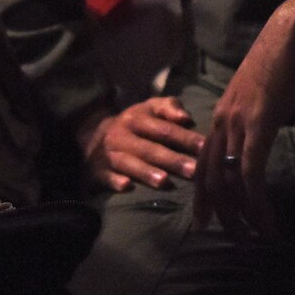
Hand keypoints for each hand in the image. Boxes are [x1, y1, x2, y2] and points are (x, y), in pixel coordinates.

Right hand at [79, 97, 204, 192]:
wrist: (91, 136)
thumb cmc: (133, 124)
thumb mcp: (148, 108)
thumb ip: (169, 107)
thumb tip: (186, 117)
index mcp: (137, 119)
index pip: (164, 130)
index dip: (184, 138)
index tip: (204, 148)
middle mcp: (122, 135)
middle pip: (150, 149)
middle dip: (172, 160)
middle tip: (193, 171)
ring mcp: (109, 154)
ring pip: (129, 163)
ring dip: (146, 172)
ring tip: (164, 181)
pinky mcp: (98, 171)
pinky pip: (107, 176)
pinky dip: (115, 181)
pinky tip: (126, 186)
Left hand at [194, 0, 294, 239]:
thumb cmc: (289, 56)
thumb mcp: (267, 92)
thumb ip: (260, 113)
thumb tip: (267, 128)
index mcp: (223, 111)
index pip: (203, 160)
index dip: (203, 193)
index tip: (207, 220)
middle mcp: (222, 118)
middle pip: (208, 176)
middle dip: (220, 213)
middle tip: (235, 239)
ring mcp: (237, 121)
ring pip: (226, 181)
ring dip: (241, 215)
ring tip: (257, 237)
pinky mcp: (258, 123)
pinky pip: (250, 173)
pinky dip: (257, 202)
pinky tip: (268, 220)